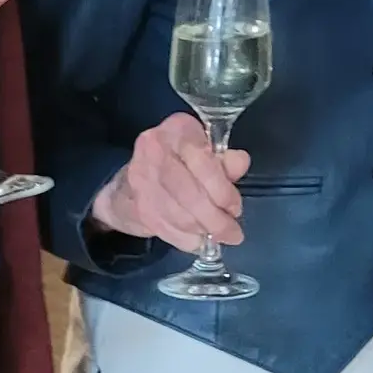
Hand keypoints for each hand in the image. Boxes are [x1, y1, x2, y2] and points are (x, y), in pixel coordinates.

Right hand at [91, 112, 252, 254]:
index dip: (223, 191)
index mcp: (177, 130)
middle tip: (234, 233)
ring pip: (179, 216)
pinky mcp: (137, 207)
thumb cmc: (179, 163)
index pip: (204, 164)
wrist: (133, 180)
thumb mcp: (205, 152)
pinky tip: (200, 242)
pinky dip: (187, 240)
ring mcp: (141, 180)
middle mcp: (154, 150)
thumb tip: (240, 163)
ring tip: (220, 236)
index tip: (235, 208)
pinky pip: (167, 230)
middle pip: (190, 194)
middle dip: (216, 219)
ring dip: (204, 231)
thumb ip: (225, 159)